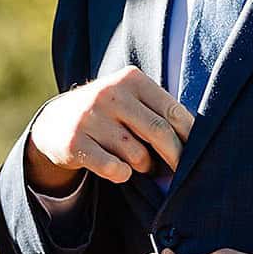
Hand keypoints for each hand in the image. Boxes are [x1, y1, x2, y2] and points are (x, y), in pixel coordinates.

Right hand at [25, 67, 193, 190]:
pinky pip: (114, 169)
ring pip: (137, 154)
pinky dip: (122, 174)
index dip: (189, 137)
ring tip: (140, 164)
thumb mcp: (130, 99)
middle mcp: (109, 94)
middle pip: (159, 132)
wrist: (55, 121)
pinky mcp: (74, 143)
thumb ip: (159, 111)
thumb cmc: (108, 113)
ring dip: (144, 167)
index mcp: (130, 78)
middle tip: (179, 171)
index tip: (196, 153)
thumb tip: (197, 141)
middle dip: (174, 157)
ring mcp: (90, 118)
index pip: (173, 111)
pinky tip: (119, 170)